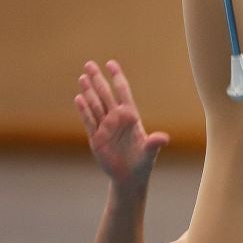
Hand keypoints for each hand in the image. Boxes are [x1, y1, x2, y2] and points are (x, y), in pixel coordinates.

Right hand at [76, 60, 169, 186]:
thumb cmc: (142, 163)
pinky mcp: (96, 138)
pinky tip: (78, 98)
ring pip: (95, 105)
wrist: (129, 179)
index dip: (117, 78)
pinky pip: (89, 121)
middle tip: (89, 64)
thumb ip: (154, 144)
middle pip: (105, 95)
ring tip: (82, 77)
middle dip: (98, 80)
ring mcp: (105, 127)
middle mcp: (116, 119)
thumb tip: (163, 138)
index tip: (111, 63)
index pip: (123, 93)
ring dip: (88, 92)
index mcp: (131, 117)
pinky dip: (84, 110)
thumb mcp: (150, 153)